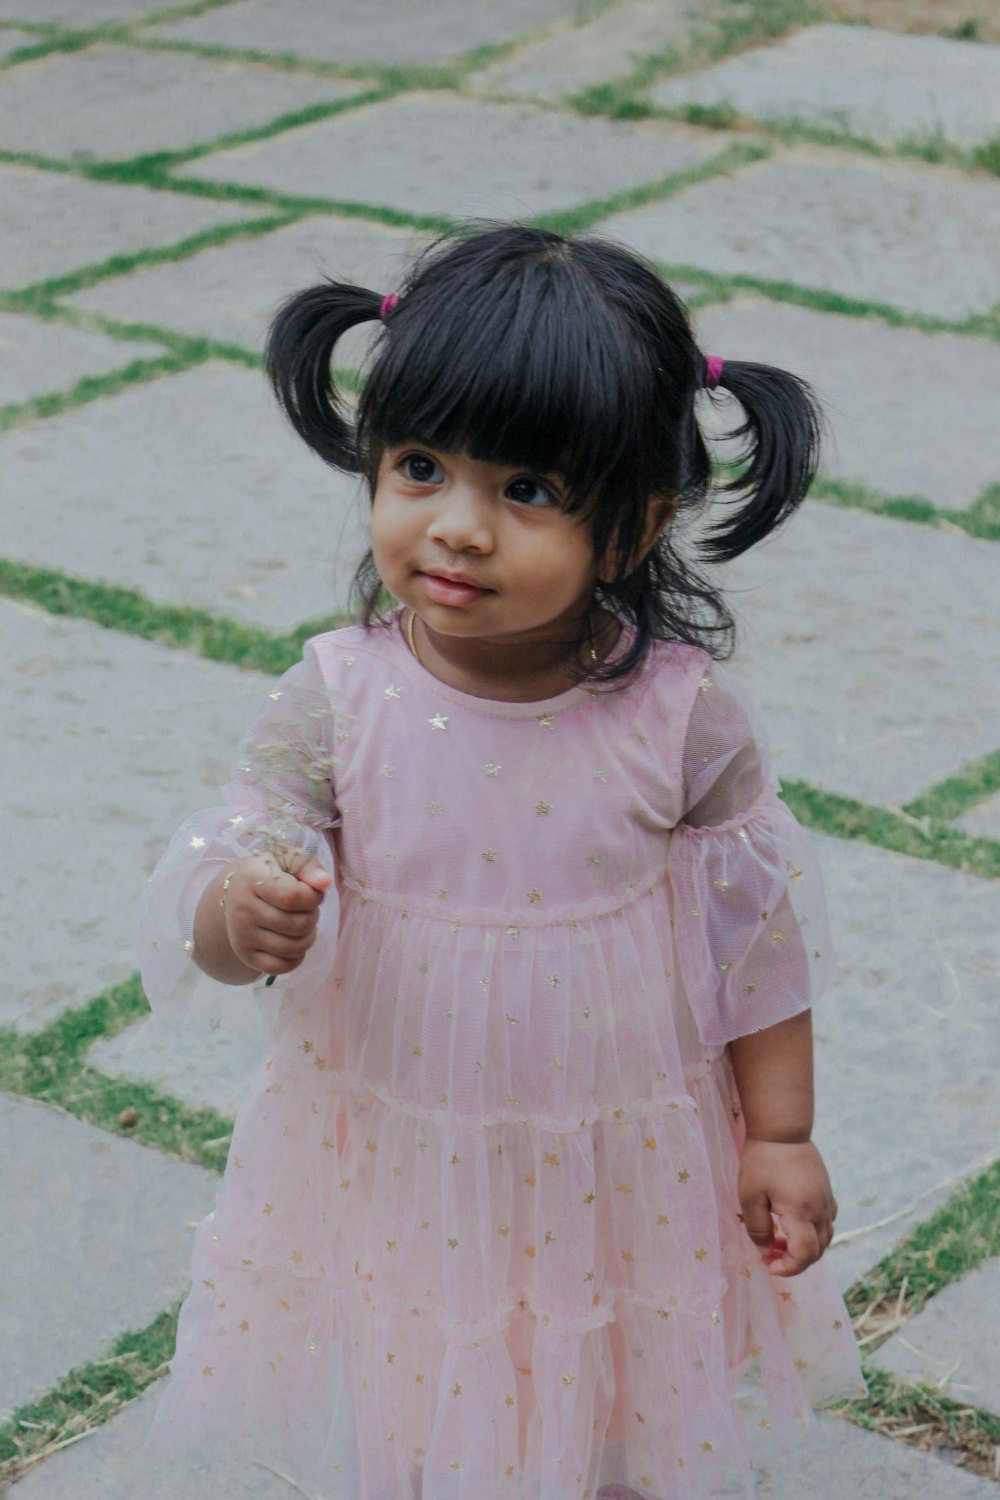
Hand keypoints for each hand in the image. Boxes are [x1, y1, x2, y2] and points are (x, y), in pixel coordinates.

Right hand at [221, 850, 330, 978]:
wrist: (237, 893)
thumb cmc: (270, 873)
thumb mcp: (287, 860)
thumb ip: (309, 866)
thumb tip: (325, 883)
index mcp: (252, 879)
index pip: (293, 897)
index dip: (313, 897)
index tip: (312, 892)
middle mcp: (243, 909)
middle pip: (298, 925)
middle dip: (312, 916)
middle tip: (307, 908)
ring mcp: (243, 935)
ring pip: (294, 948)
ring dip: (308, 936)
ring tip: (303, 924)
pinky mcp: (246, 956)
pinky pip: (282, 967)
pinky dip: (296, 957)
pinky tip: (294, 941)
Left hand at [738, 1137, 836, 1276]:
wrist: (781, 1129)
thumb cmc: (762, 1161)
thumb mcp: (750, 1196)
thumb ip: (757, 1228)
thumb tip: (766, 1249)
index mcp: (802, 1212)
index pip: (805, 1255)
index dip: (789, 1268)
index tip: (770, 1266)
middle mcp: (820, 1210)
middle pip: (817, 1250)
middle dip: (794, 1260)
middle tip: (769, 1254)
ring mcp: (826, 1199)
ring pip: (825, 1237)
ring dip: (804, 1247)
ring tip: (778, 1239)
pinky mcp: (826, 1190)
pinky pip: (827, 1221)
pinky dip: (814, 1231)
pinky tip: (793, 1222)